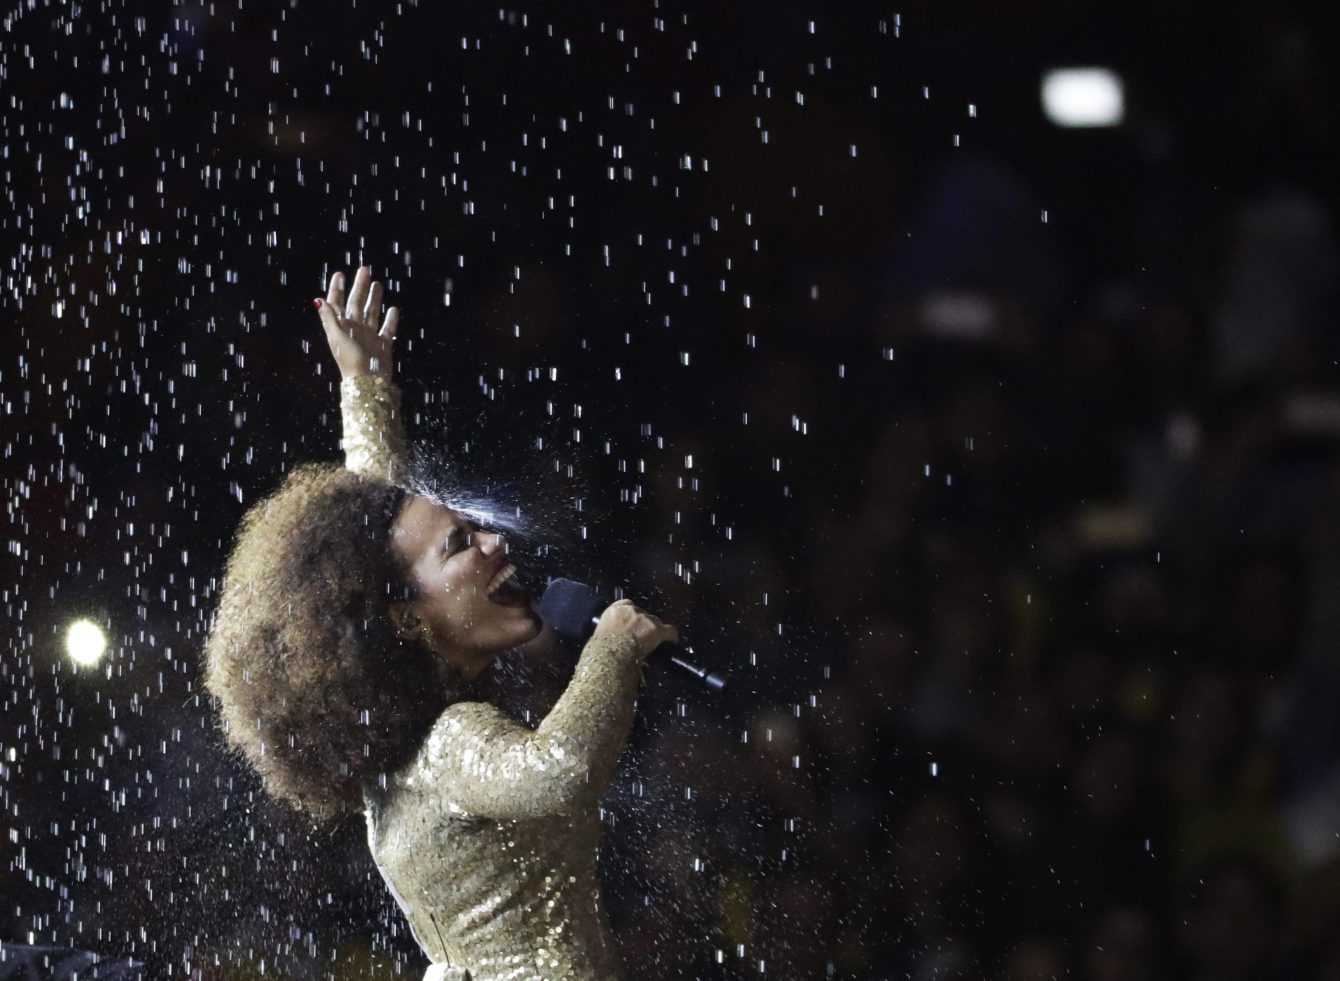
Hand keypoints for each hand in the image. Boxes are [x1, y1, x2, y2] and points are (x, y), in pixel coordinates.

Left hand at [315, 265, 398, 380]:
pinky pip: (387, 329)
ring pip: (372, 312)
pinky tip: (393, 309)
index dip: (337, 289)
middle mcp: (355, 329)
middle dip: (360, 287)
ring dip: (374, 299)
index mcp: (341, 326)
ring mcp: (369, 336)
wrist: (367, 381)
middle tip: (365, 270)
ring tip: (378, 284)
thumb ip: (329, 318)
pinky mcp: (382, 344)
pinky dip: (391, 319)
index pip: (338, 303)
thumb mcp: (337, 337)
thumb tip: (318, 299)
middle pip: (356, 303)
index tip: (340, 274)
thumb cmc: (349, 360)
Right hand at [591, 599, 678, 660]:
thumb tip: (615, 638)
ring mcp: (645, 619)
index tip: (632, 621)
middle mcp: (631, 610)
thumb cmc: (601, 649)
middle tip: (641, 636)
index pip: (626, 604)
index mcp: (614, 611)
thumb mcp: (601, 635)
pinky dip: (671, 635)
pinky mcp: (656, 629)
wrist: (610, 655)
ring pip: (655, 621)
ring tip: (653, 640)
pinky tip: (672, 640)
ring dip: (654, 629)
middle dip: (643, 623)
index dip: (631, 614)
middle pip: (642, 613)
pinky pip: (669, 630)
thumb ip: (610, 630)